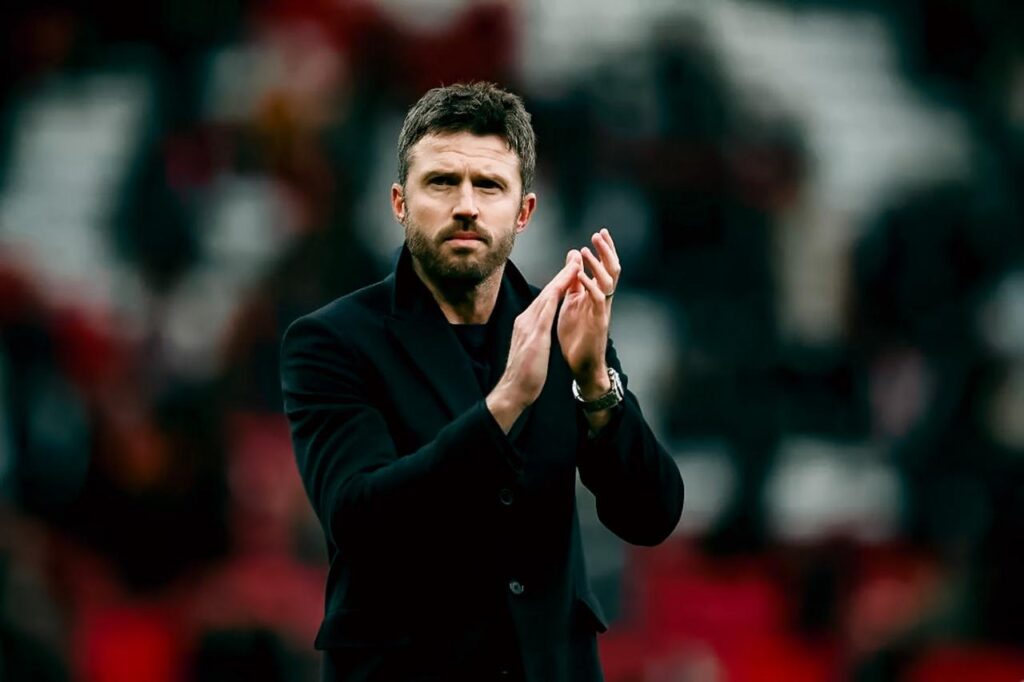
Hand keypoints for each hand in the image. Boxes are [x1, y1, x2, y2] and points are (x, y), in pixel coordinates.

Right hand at [487, 256, 580, 431]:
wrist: (513, 390)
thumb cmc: (524, 375)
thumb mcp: (532, 349)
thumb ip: (536, 336)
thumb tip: (542, 330)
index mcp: (526, 324)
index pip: (546, 299)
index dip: (559, 283)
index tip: (571, 270)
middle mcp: (526, 320)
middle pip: (547, 291)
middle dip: (563, 273)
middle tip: (576, 255)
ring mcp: (528, 325)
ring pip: (548, 294)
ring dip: (563, 276)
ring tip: (576, 262)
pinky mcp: (534, 333)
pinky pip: (548, 308)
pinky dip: (558, 292)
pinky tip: (567, 284)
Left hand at [558, 228, 620, 397]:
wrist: (580, 364)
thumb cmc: (576, 334)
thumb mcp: (572, 302)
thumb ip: (573, 281)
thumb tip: (574, 256)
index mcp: (596, 294)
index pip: (605, 267)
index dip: (604, 250)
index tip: (601, 232)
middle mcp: (603, 299)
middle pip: (611, 270)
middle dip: (606, 251)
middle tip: (599, 234)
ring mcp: (602, 310)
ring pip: (607, 282)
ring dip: (597, 265)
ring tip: (586, 251)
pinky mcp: (598, 322)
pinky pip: (597, 300)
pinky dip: (590, 287)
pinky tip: (581, 277)